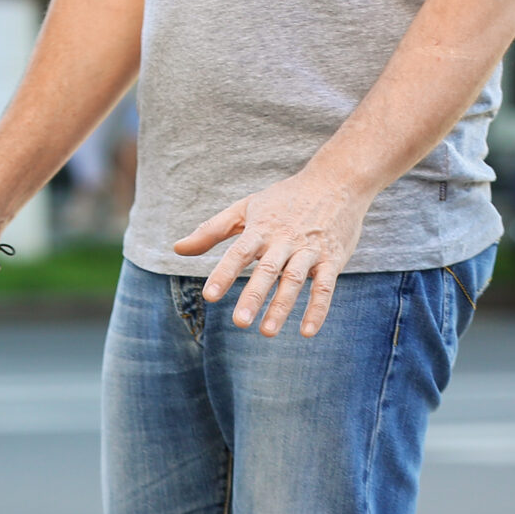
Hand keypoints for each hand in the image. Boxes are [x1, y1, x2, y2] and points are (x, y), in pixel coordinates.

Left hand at [173, 165, 375, 337]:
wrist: (337, 180)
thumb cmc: (284, 199)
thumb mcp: (245, 208)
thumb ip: (211, 230)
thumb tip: (177, 249)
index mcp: (262, 228)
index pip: (240, 252)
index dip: (224, 273)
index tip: (210, 296)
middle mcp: (285, 240)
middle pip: (268, 270)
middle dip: (254, 296)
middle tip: (239, 322)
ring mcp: (310, 250)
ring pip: (295, 281)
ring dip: (282, 307)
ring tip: (266, 332)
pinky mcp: (332, 259)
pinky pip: (325, 286)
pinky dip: (318, 309)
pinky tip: (307, 332)